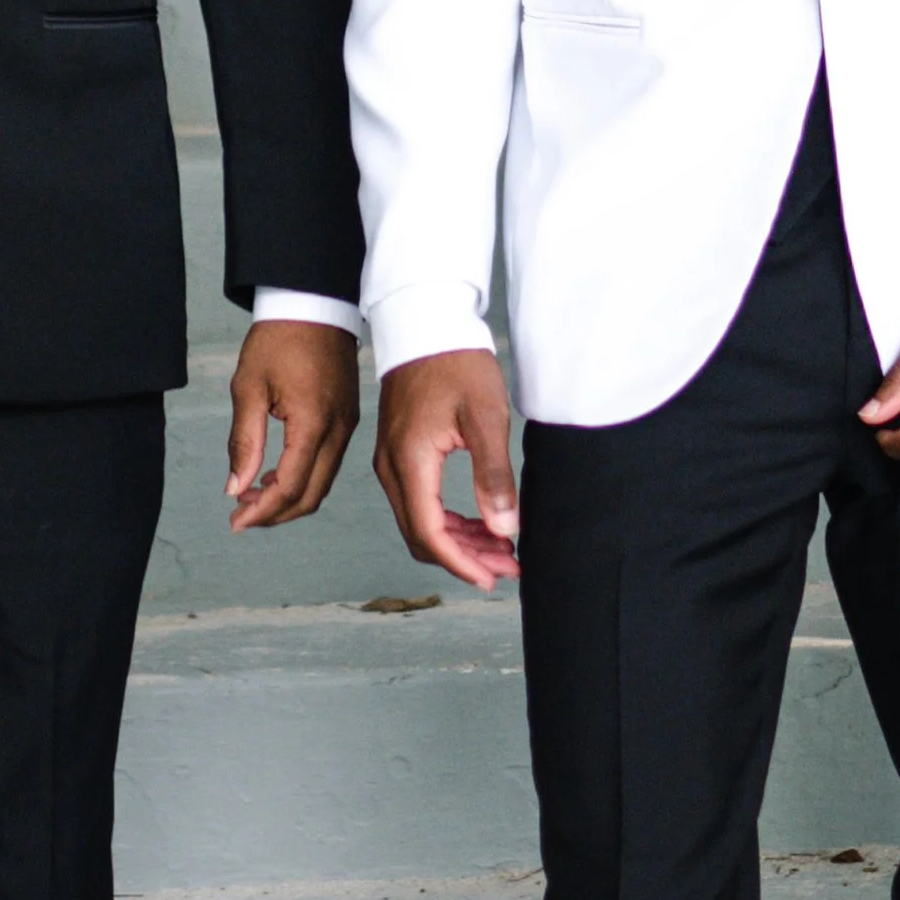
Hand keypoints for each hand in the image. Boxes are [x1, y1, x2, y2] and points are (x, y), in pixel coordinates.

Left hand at [225, 320, 361, 530]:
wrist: (314, 302)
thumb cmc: (279, 338)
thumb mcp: (248, 388)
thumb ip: (244, 442)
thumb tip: (235, 488)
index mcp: (314, 422)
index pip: (290, 486)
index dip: (262, 512)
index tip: (235, 522)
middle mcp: (338, 430)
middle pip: (312, 495)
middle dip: (276, 513)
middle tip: (241, 514)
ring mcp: (347, 425)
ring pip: (323, 483)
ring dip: (289, 497)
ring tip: (252, 495)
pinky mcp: (348, 418)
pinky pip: (328, 462)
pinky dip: (304, 478)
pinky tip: (276, 473)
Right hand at [373, 348, 521, 589]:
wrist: (426, 321)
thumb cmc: (457, 362)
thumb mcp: (486, 417)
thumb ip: (493, 475)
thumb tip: (504, 529)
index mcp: (411, 461)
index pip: (430, 532)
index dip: (462, 563)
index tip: (494, 578)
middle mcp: (392, 467)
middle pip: (422, 535)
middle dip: (465, 558)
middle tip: (507, 567)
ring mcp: (392, 461)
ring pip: (420, 522)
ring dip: (458, 542)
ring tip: (500, 550)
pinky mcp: (400, 453)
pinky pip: (419, 502)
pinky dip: (447, 520)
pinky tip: (479, 523)